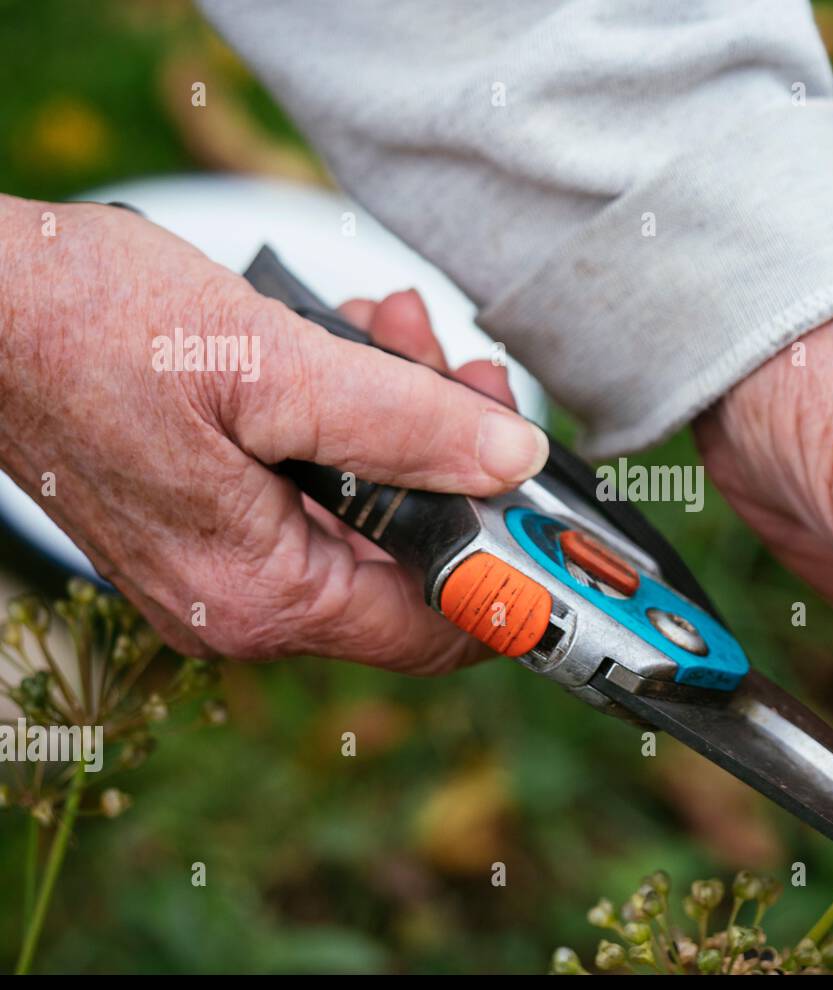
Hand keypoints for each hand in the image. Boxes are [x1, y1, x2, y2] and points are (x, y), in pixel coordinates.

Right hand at [0, 196, 547, 672]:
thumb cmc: (84, 329)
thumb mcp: (271, 368)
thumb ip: (405, 424)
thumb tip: (512, 463)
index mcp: (268, 594)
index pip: (440, 626)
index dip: (513, 568)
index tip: (557, 510)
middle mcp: (250, 602)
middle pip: (412, 560)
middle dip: (458, 460)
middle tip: (470, 373)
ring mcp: (228, 567)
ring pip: (371, 514)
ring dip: (407, 422)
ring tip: (403, 333)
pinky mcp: (213, 523)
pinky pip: (319, 490)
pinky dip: (352, 423)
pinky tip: (356, 347)